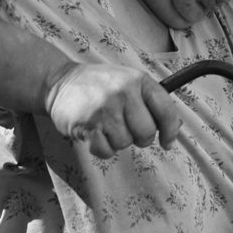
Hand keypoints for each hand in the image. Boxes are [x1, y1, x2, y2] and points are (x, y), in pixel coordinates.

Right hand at [44, 63, 181, 158]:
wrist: (59, 82)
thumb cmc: (99, 86)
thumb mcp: (129, 83)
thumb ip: (152, 103)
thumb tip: (173, 130)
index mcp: (139, 80)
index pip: (166, 111)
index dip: (170, 132)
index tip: (167, 143)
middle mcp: (124, 92)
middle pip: (146, 133)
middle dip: (139, 137)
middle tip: (124, 128)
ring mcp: (105, 108)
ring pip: (125, 143)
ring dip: (116, 140)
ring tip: (104, 124)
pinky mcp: (88, 125)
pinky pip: (107, 151)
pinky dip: (102, 148)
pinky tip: (94, 132)